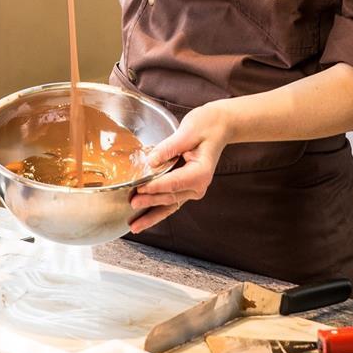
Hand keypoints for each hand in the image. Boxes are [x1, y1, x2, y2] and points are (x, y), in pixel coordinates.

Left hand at [129, 101, 230, 233]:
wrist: (219, 126)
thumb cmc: (207, 126)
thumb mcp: (188, 131)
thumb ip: (169, 148)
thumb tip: (151, 161)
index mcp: (200, 173)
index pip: (174, 182)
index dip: (156, 187)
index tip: (140, 188)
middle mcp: (199, 185)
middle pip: (170, 196)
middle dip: (150, 202)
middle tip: (132, 203)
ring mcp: (193, 188)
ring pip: (170, 205)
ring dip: (152, 216)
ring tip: (135, 226)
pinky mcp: (187, 187)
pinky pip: (171, 201)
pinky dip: (157, 211)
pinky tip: (144, 219)